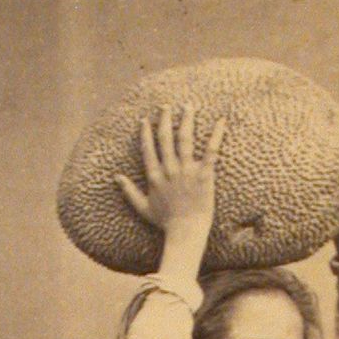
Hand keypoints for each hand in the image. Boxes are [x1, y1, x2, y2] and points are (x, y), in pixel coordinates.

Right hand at [115, 104, 226, 244]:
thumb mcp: (143, 208)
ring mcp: (187, 170)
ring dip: (186, 119)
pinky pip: (211, 150)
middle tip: (166, 106)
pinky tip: (221, 121)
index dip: (146, 133)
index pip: (148, 148)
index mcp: (155, 176)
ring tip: (188, 106)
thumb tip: (117, 177)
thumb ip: (129, 191)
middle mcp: (169, 169)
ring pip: (185, 138)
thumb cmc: (166, 222)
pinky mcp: (204, 174)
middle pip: (165, 138)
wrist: (186, 231)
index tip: (145, 120)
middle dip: (165, 119)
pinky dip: (217, 134)